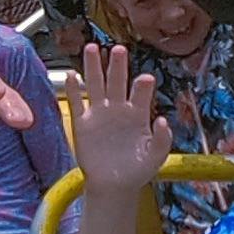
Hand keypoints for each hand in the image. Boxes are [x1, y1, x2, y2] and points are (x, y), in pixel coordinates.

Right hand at [69, 41, 176, 192]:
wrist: (115, 185)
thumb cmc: (138, 169)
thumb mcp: (155, 157)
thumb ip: (162, 139)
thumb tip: (162, 120)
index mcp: (138, 114)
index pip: (140, 94)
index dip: (142, 86)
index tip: (145, 79)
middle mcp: (118, 109)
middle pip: (116, 82)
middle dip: (117, 66)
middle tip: (119, 49)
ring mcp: (100, 115)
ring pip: (95, 86)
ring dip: (93, 68)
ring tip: (92, 48)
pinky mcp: (83, 125)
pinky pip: (77, 105)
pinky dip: (73, 91)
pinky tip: (71, 76)